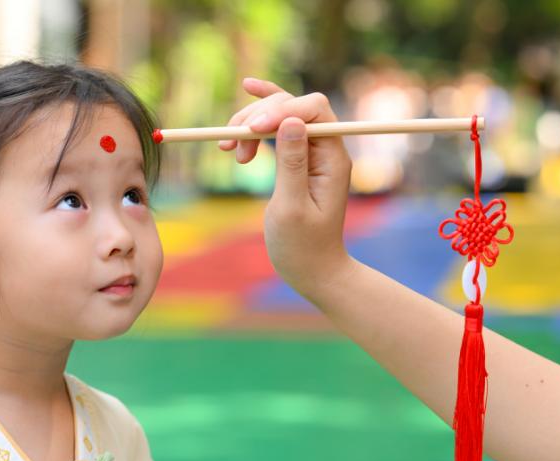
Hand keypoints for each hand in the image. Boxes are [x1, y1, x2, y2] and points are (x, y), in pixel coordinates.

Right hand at [220, 79, 353, 297]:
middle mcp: (325, 149)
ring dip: (251, 123)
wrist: (312, 269)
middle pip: (294, 107)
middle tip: (229, 146)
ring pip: (282, 115)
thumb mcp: (292, 208)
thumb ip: (291, 164)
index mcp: (332, 159)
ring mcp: (311, 153)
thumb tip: (290, 122)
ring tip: (228, 150)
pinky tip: (247, 92)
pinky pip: (280, 127)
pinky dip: (260, 115)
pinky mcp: (297, 159)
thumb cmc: (302, 246)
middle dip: (259, 117)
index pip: (313, 110)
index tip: (250, 131)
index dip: (280, 111)